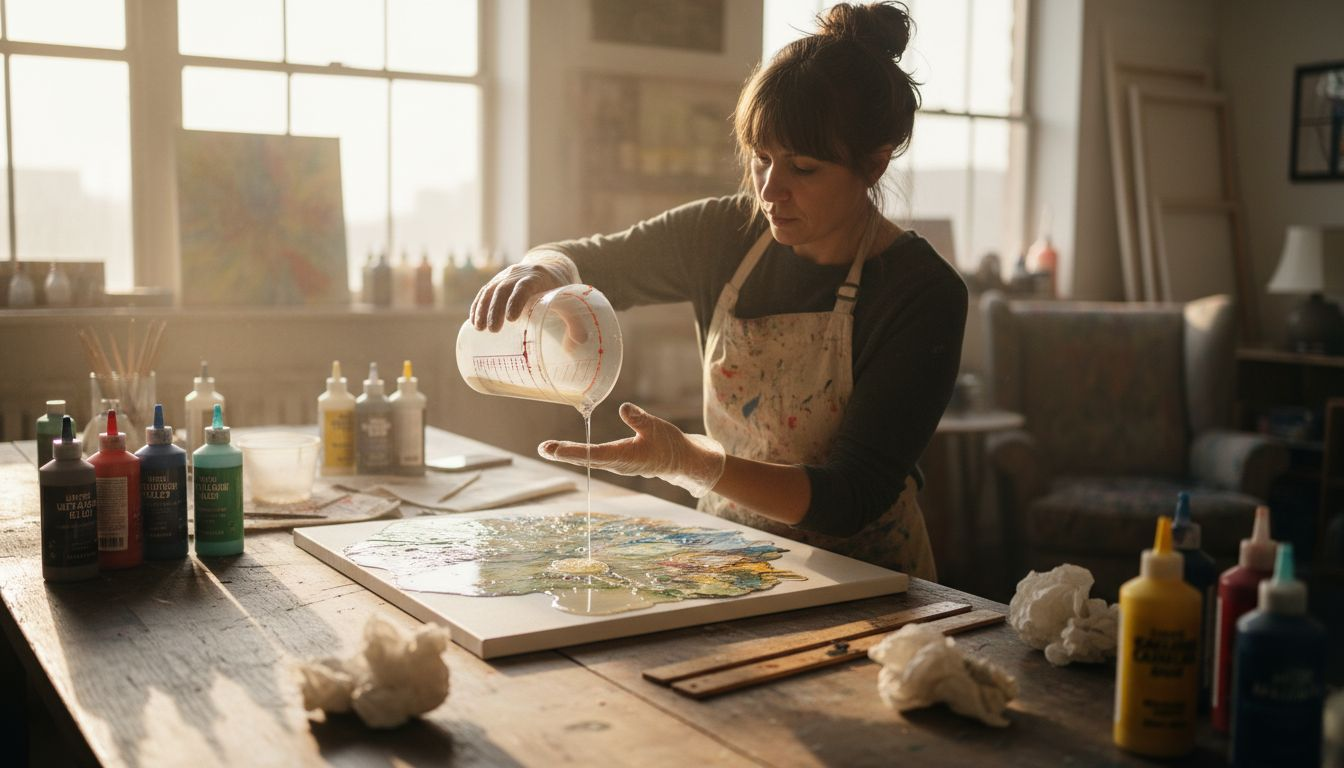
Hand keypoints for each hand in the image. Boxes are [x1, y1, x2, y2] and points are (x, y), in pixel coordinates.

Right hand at [469, 252, 577, 331]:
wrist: (550, 267)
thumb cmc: (561, 289)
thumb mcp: (570, 300)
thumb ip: (576, 320)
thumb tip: (580, 343)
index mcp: (537, 277)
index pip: (524, 286)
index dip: (516, 301)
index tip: (512, 319)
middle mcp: (519, 273)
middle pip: (503, 289)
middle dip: (496, 309)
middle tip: (493, 330)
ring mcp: (506, 276)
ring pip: (490, 290)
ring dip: (483, 308)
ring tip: (479, 328)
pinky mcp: (498, 282)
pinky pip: (484, 291)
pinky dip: (478, 305)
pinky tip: (474, 320)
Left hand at [538, 403, 725, 497]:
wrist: (681, 462)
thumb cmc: (669, 444)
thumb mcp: (656, 427)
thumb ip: (639, 418)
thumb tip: (623, 407)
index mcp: (625, 456)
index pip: (594, 453)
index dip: (573, 452)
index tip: (555, 450)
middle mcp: (617, 463)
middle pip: (585, 458)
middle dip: (563, 453)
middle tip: (543, 448)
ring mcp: (616, 464)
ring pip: (588, 459)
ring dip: (567, 453)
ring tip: (547, 448)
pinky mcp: (617, 461)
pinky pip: (594, 458)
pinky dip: (578, 453)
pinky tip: (566, 450)